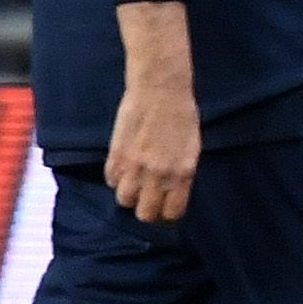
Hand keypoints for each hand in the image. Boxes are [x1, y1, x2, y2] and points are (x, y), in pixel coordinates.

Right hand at [106, 0, 199, 222]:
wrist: (160, 89)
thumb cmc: (181, 115)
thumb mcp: (191, 148)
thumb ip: (181, 173)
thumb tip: (171, 192)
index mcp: (183, 173)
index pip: (173, 212)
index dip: (168, 214)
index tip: (165, 208)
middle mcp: (159, 174)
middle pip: (146, 213)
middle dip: (146, 209)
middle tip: (147, 198)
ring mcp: (135, 166)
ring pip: (125, 200)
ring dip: (129, 194)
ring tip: (134, 181)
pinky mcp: (116, 154)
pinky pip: (111, 180)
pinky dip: (116, 177)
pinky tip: (124, 166)